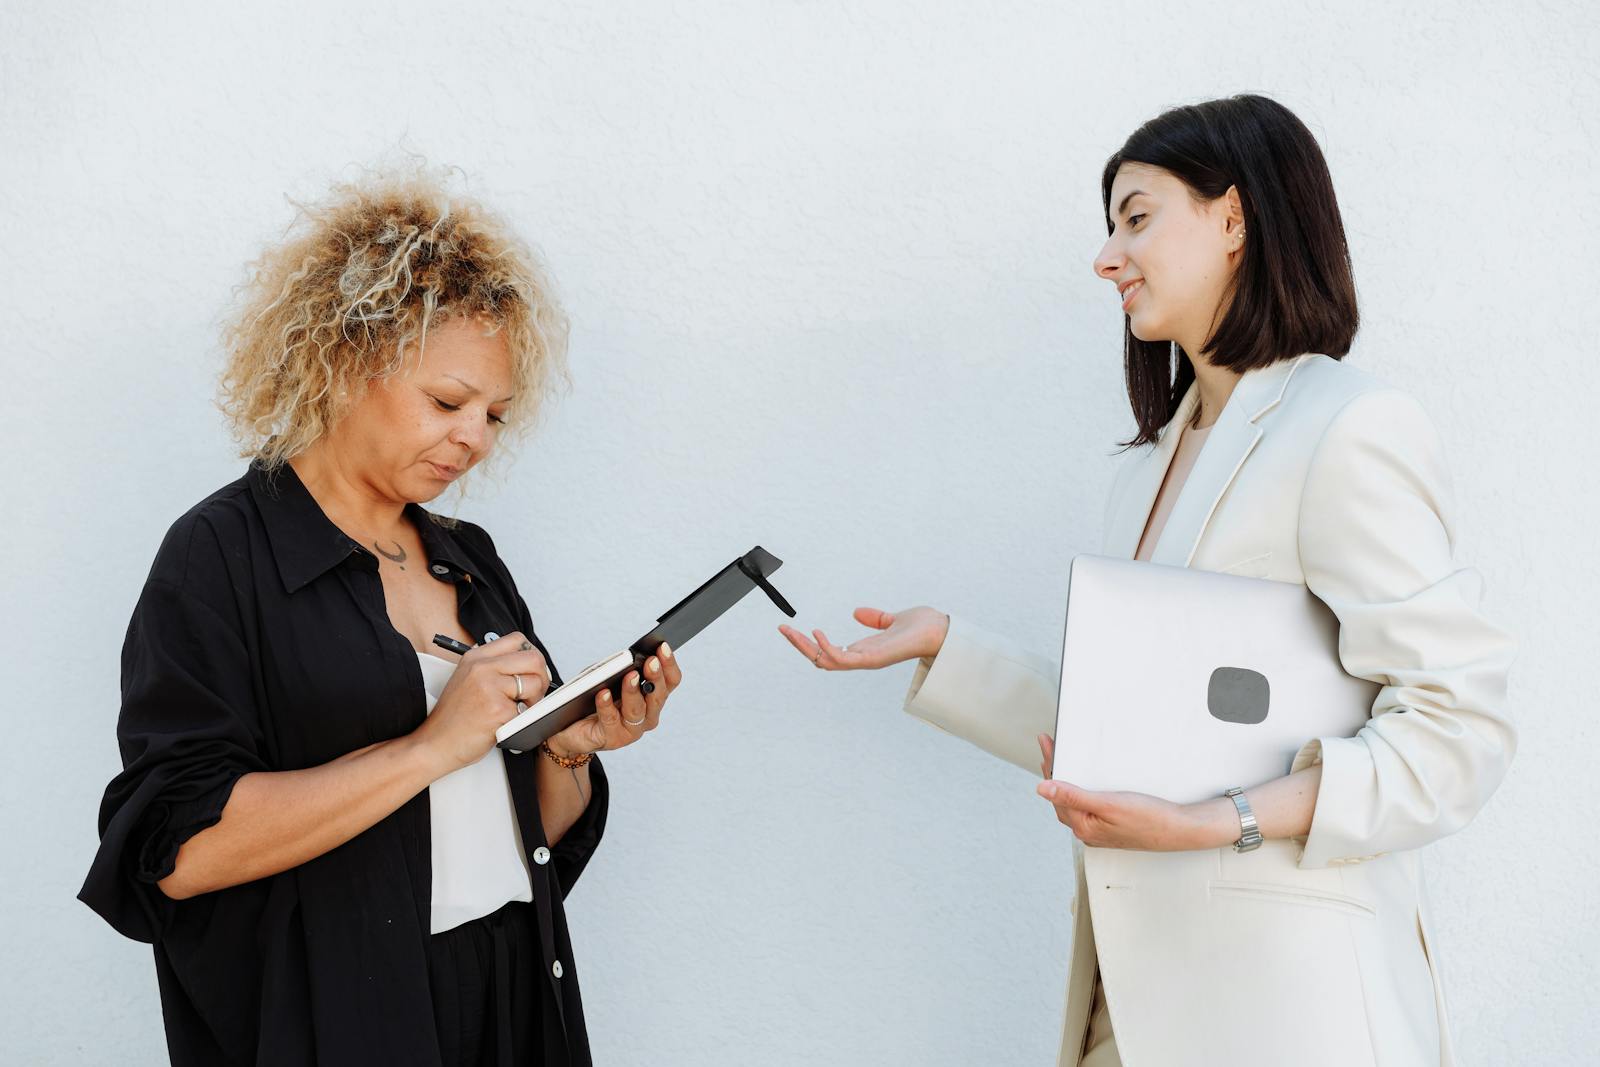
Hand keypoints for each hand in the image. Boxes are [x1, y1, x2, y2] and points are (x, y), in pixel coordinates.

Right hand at [415, 632, 551, 775]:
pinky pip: (527, 710)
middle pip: (534, 658)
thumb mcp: (467, 679)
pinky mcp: (497, 709)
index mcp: (476, 657)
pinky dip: (522, 720)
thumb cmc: (453, 718)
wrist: (435, 743)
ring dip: (534, 701)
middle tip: (532, 694)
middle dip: (541, 678)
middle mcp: (482, 668)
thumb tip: (529, 664)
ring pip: (535, 683)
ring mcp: (489, 687)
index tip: (530, 671)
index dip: (531, 655)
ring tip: (516, 711)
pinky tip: (505, 724)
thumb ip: (494, 667)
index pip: (518, 640)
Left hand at [545, 642, 682, 757]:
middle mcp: (647, 715)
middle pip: (658, 696)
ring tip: (630, 676)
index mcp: (652, 698)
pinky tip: (603, 693)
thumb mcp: (609, 677)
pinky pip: (611, 720)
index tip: (662, 646)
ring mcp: (632, 730)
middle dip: (655, 677)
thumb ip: (620, 668)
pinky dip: (607, 705)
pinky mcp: (613, 739)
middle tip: (650, 661)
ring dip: (633, 691)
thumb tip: (629, 657)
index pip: (670, 681)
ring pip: (637, 710)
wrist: (572, 728)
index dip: (669, 664)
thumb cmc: (593, 698)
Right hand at [778, 606, 949, 670]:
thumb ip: (875, 619)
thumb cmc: (923, 628)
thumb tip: (857, 612)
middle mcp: (862, 658)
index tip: (792, 628)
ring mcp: (866, 660)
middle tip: (782, 629)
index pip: (828, 652)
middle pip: (820, 658)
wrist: (942, 631)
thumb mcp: (892, 619)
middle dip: (799, 645)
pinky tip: (816, 632)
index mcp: (863, 650)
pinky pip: (842, 659)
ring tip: (790, 630)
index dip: (808, 643)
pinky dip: (826, 648)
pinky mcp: (873, 659)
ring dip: (805, 647)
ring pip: (825, 661)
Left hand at [1035, 738, 1234, 851]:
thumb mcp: (1108, 803)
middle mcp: (1088, 831)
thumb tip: (1042, 789)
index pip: (1056, 792)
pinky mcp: (1111, 827)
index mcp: (1083, 826)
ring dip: (1067, 782)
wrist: (1182, 830)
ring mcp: (1100, 830)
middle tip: (1050, 747)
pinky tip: (1084, 784)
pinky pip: (1088, 807)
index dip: (1050, 765)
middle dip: (1054, 771)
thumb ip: (1073, 796)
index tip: (1046, 744)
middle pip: (1062, 797)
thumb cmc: (1150, 819)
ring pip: (1074, 803)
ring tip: (1062, 762)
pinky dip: (1081, 791)